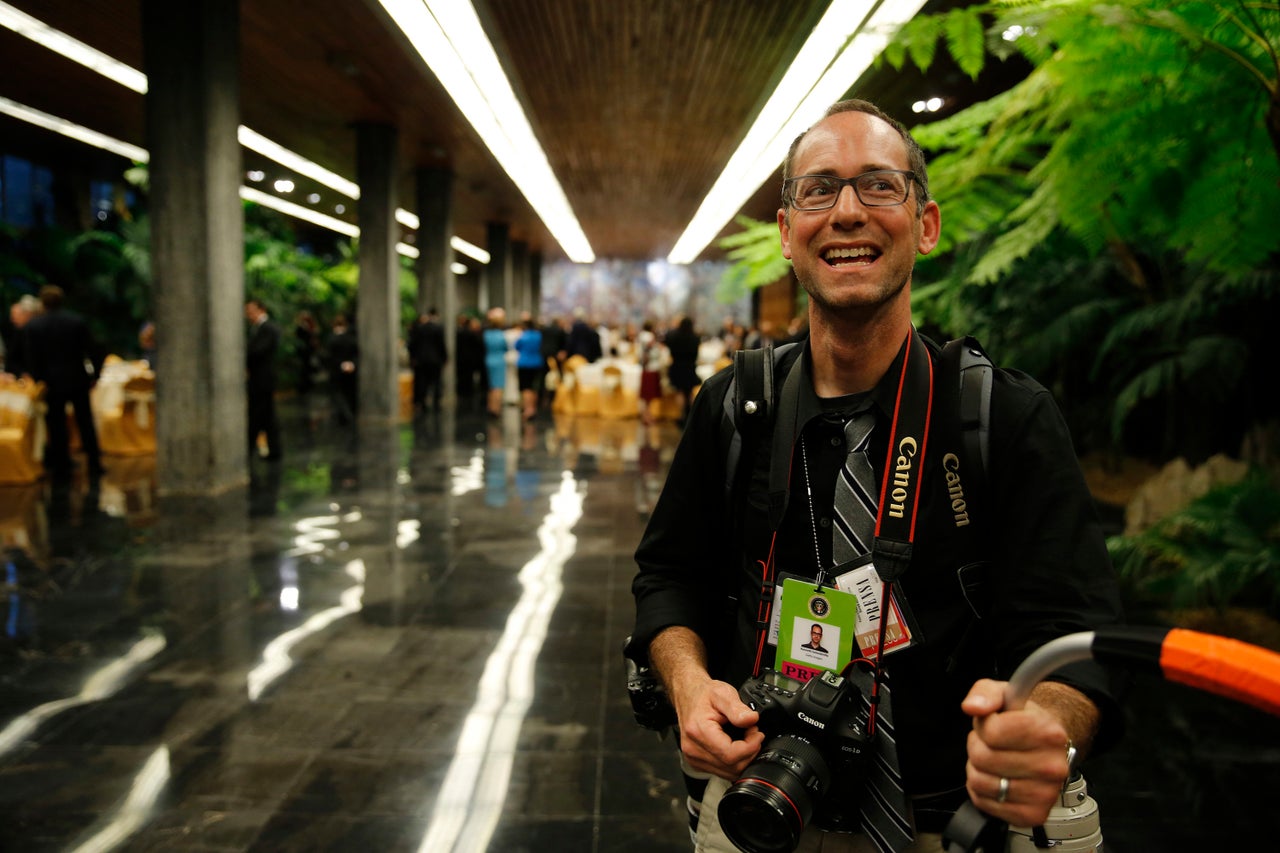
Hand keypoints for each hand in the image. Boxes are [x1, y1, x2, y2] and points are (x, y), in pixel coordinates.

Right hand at [674, 677, 763, 780]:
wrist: (687, 695)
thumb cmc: (703, 695)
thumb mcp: (723, 693)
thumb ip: (738, 708)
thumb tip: (752, 720)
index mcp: (699, 731)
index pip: (730, 755)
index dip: (750, 747)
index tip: (757, 734)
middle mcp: (693, 749)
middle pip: (732, 767)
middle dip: (749, 752)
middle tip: (752, 733)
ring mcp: (694, 758)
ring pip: (729, 772)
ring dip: (743, 758)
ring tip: (745, 738)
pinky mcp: (697, 763)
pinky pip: (723, 771)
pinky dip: (735, 762)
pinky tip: (735, 746)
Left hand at [962, 679, 1073, 826]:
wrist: (1047, 746)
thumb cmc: (1024, 720)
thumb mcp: (1004, 693)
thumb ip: (984, 693)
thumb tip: (973, 706)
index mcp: (1048, 733)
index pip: (991, 732)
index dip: (983, 725)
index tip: (994, 723)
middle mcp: (1051, 766)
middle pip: (982, 758)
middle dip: (978, 747)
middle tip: (993, 744)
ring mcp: (1044, 794)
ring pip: (980, 782)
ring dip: (979, 770)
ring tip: (995, 761)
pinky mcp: (1033, 815)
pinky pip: (984, 803)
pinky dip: (983, 791)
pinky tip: (998, 779)